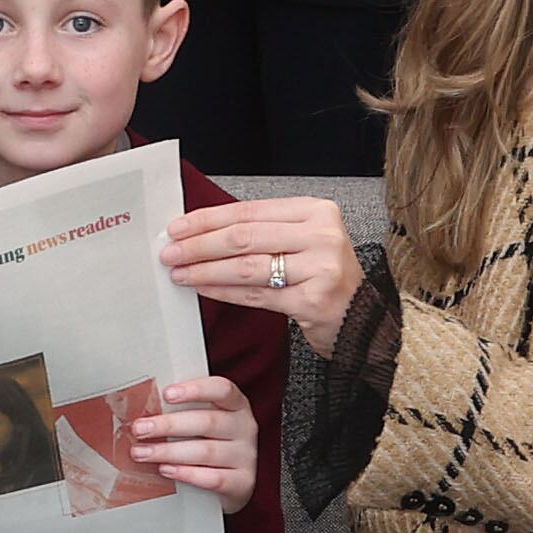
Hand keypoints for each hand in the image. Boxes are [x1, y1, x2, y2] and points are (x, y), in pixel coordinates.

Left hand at [129, 373, 259, 509]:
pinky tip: (165, 470)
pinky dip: (186, 474)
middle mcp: (244, 427)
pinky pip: (213, 478)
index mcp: (235, 404)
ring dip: (169, 451)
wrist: (231, 483)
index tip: (166, 394)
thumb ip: (180, 411)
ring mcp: (246, 456)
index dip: (194, 390)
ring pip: (206, 451)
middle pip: (207, 422)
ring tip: (142, 453)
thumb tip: (139, 409)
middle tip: (139, 429)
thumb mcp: (200, 421)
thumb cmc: (208, 442)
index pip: (221, 390)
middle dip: (168, 425)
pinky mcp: (243, 482)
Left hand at [162, 194, 359, 349]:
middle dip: (199, 244)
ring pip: (247, 266)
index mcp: (316, 211)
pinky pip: (256, 295)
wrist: (363, 321)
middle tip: (169, 251)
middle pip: (244, 237)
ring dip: (205, 269)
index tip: (177, 227)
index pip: (249, 211)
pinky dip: (224, 291)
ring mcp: (321, 268)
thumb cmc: (324, 278)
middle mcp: (322, 235)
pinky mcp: (313, 301)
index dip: (208, 219)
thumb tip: (202, 229)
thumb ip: (263, 231)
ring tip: (178, 272)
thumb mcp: (302, 242)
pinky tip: (202, 289)